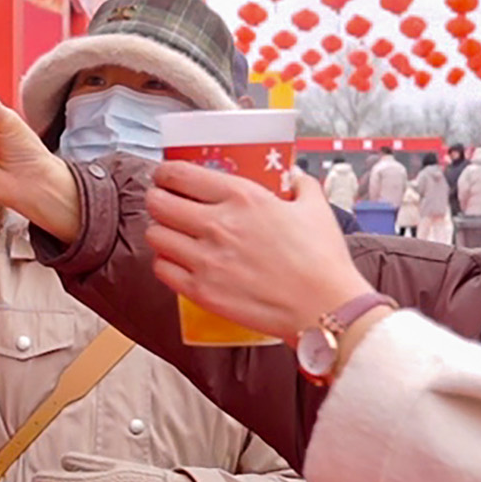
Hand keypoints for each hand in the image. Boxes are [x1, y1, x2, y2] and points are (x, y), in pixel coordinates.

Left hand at [147, 160, 367, 344]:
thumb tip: (293, 175)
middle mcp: (217, 224)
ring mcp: (206, 259)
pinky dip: (165, 263)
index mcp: (242, 197)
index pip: (180, 174)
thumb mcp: (315, 208)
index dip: (165, 173)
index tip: (166, 176)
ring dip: (161, 231)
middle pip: (158, 202)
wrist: (325, 308)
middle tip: (165, 204)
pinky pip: (162, 269)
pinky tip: (179, 261)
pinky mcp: (202, 291)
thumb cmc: (322, 260)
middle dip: (158, 199)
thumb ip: (300, 184)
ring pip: (155, 235)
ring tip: (173, 234)